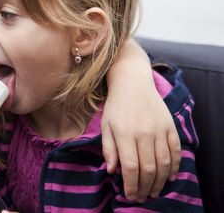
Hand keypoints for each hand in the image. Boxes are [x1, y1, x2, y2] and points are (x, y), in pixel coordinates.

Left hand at [102, 79, 180, 201]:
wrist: (133, 83)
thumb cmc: (116, 106)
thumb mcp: (105, 125)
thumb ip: (108, 148)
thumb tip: (112, 171)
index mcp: (125, 133)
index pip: (130, 167)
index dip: (131, 185)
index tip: (130, 195)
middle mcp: (144, 133)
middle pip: (148, 168)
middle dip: (145, 187)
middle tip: (142, 197)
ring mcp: (159, 129)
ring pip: (164, 162)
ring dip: (160, 181)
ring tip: (154, 192)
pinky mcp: (170, 126)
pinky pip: (176, 150)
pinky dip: (175, 166)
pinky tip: (169, 177)